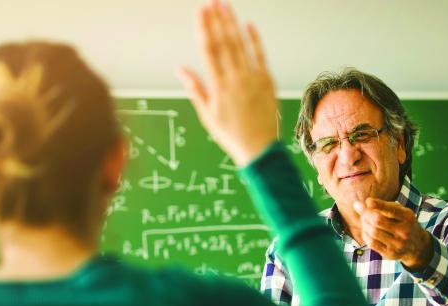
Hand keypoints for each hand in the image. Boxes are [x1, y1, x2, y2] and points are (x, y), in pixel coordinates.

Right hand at [177, 0, 277, 167]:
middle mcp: (236, 80)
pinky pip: (261, 56)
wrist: (260, 149)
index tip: (200, 12)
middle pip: (224, 43)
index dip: (204, 29)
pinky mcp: (267, 82)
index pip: (209, 51)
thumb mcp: (208, 115)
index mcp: (219, 87)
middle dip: (216, 20)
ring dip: (232, 23)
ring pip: (241, 45)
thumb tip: (180, 69)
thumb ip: (196, 89)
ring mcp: (253, 79)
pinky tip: (248, 25)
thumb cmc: (232, 135)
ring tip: (225, 6)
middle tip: (211, 1)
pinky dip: (255, 40)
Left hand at [354, 198, 432, 270]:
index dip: (378, 205)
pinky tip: (366, 230)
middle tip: (362, 210)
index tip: (368, 201)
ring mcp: (398, 244)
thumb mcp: (399, 211)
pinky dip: (365, 234)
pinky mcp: (391, 254)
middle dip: (366, 214)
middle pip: (378, 221)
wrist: (416, 245)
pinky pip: (371, 243)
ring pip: (373, 232)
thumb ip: (382, 206)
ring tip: (363, 220)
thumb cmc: (403, 223)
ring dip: (364, 224)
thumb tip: (360, 204)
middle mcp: (405, 231)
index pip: (392, 210)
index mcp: (408, 217)